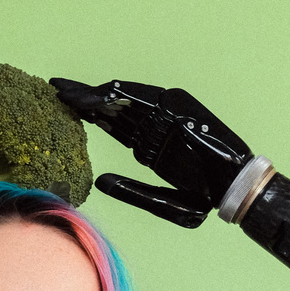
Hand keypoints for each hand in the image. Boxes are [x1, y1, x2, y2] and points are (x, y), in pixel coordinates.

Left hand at [50, 77, 253, 227]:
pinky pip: (139, 98)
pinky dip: (116, 94)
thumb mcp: (160, 202)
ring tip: (66, 90)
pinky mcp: (175, 108)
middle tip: (56, 88)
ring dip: (93, 93)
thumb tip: (98, 182)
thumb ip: (130, 191)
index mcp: (152, 144)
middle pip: (112, 106)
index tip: (62, 109)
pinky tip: (92, 95)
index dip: (88, 114)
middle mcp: (156, 125)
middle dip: (83, 97)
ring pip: (121, 99)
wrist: (233, 191)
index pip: (114, 123)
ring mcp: (166, 114)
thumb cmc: (202, 199)